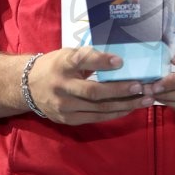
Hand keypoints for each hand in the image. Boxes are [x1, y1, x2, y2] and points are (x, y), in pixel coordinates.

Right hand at [27, 47, 154, 124]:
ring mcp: (65, 106)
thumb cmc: (55, 66)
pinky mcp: (68, 120)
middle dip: (121, 90)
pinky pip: (96, 118)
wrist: (29, 87)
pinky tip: (129, 108)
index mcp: (63, 64)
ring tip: (145, 100)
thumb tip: (118, 60)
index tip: (120, 61)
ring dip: (125, 105)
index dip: (102, 61)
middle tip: (143, 87)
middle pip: (94, 91)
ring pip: (99, 108)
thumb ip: (88, 56)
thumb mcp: (67, 54)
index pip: (83, 61)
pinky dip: (115, 113)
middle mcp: (62, 86)